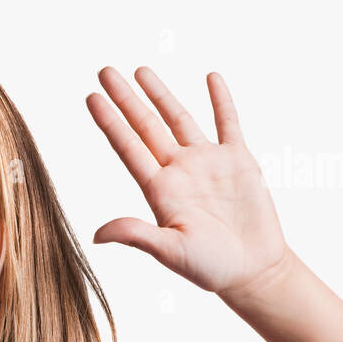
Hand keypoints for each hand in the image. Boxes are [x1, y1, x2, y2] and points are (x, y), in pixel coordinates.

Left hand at [85, 67, 289, 298]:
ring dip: (161, 94)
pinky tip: (210, 77)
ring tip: (141, 70)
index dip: (109, 121)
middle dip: (126, 98)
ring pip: (179, 119)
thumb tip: (97, 234)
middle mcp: (178, 171)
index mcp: (159, 190)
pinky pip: (228, 123)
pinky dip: (221, 100)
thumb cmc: (210, 268)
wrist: (253, 272)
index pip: (128, 147)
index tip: (90, 96)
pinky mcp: (238, 161)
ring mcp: (207, 163)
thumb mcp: (170, 252)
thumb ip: (137, 236)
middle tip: (104, 70)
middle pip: (146, 125)